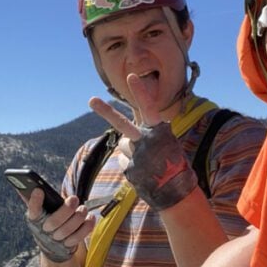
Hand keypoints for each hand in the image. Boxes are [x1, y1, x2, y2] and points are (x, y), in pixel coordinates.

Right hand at [24, 188, 94, 262]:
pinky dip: (87, 227)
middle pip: (54, 222)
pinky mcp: (68, 244)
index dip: (35, 202)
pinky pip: (78, 237)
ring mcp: (57, 240)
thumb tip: (36, 186)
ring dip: (78, 218)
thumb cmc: (47, 219)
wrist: (51, 243)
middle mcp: (44, 231)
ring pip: (67, 230)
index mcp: (35, 219)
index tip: (39, 191)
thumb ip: (38, 199)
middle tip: (74, 198)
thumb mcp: (40, 210)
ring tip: (83, 208)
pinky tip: (91, 217)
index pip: (33, 211)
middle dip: (66, 210)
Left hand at [89, 74, 196, 210]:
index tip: (132, 76)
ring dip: (130, 149)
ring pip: (123, 144)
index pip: (148, 108)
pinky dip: (130, 163)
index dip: (140, 92)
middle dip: (106, 111)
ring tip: (146, 158)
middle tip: (90, 100)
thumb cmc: (171, 162)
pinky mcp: (130, 169)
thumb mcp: (164, 142)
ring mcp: (137, 156)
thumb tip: (125, 134)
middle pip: (123, 125)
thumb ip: (147, 132)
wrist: (176, 191)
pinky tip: (142, 170)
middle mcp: (147, 141)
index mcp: (159, 131)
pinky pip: (122, 159)